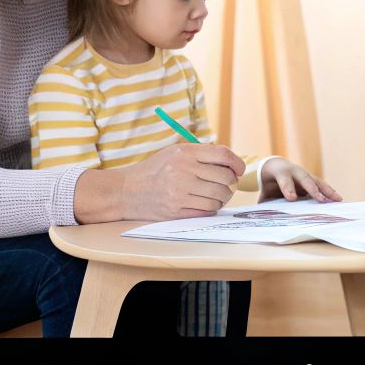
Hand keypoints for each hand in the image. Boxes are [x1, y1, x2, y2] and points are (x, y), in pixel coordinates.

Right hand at [117, 143, 248, 219]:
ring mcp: (180, 192)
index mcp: (184, 153)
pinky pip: (208, 211)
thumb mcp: (174, 153)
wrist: (126, 192)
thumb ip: (200, 154)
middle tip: (226, 185)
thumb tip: (231, 162)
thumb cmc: (154, 170)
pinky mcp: (177, 211)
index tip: (238, 170)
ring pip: (219, 197)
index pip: (223, 155)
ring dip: (222, 198)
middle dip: (230, 183)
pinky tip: (205, 203)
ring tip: (214, 195)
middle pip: (225, 178)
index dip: (237, 163)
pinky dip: (211, 208)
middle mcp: (183, 171)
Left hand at [258, 157, 341, 202]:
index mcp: (281, 172)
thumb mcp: (265, 190)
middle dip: (313, 189)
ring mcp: (305, 175)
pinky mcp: (311, 180)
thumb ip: (265, 200)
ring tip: (337, 199)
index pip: (284, 180)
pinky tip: (337, 200)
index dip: (288, 188)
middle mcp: (295, 172)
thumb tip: (260, 215)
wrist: (275, 166)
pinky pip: (321, 186)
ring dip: (327, 190)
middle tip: (321, 199)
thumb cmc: (270, 180)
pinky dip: (329, 192)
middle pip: (305, 179)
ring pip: (317, 181)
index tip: (291, 198)